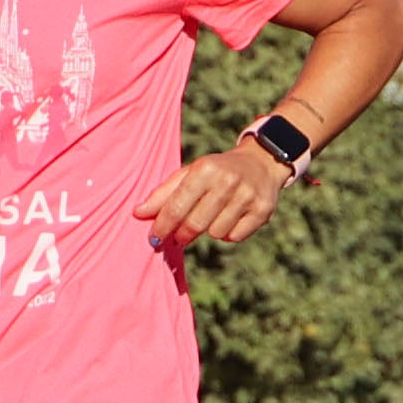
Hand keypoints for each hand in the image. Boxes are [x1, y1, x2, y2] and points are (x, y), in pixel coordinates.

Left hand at [138, 142, 300, 249]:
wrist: (261, 162)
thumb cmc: (216, 171)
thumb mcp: (189, 173)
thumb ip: (163, 194)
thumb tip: (138, 213)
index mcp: (205, 169)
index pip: (177, 206)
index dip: (162, 226)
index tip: (153, 239)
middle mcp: (228, 181)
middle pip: (195, 224)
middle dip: (182, 234)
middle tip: (180, 236)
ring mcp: (248, 196)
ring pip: (216, 233)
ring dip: (209, 231)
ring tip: (212, 217)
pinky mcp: (263, 210)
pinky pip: (235, 237)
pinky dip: (228, 233)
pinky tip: (230, 219)